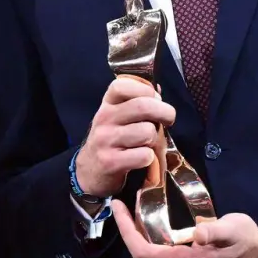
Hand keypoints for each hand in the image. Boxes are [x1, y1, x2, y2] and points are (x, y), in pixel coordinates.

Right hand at [75, 78, 174, 197]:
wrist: (89, 171)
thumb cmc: (111, 140)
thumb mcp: (116, 117)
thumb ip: (135, 103)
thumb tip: (158, 91)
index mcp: (107, 104)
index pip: (124, 86)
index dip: (146, 90)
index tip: (156, 99)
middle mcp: (104, 119)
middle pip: (143, 106)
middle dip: (165, 112)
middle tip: (168, 120)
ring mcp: (105, 140)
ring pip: (147, 132)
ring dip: (155, 140)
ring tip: (148, 144)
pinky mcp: (110, 162)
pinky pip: (144, 155)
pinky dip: (149, 159)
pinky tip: (142, 159)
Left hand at [110, 201, 257, 257]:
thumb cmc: (250, 239)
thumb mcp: (234, 229)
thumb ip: (214, 232)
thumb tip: (198, 232)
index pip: (143, 252)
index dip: (126, 230)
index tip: (117, 207)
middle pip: (142, 257)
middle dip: (128, 232)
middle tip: (122, 206)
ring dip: (138, 238)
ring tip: (132, 214)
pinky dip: (150, 245)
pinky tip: (151, 228)